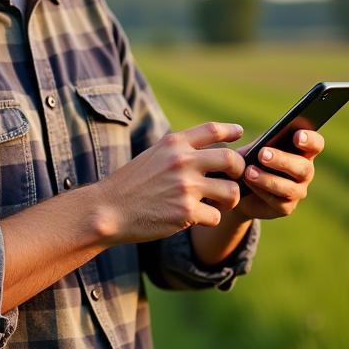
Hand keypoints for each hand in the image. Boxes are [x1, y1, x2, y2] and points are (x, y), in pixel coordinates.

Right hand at [94, 122, 245, 244]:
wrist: (107, 210)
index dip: (231, 130)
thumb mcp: (152, 156)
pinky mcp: (186, 212)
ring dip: (228, 199)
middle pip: (232, 160)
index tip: (240, 133)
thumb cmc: (130, 185)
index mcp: (173, 144)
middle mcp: (182, 161)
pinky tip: (195, 217)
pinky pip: (216, 216)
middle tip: (232, 179)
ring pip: (231, 191)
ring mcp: (185, 187)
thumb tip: (213, 155)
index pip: (213, 130)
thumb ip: (179, 153)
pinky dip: (209, 219)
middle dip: (239, 171)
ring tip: (216, 203)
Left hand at [235, 129, 324, 220]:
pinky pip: (278, 201)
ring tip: (249, 171)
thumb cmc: (250, 160)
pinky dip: (261, 191)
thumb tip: (262, 144)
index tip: (297, 136)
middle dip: (283, 160)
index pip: (315, 144)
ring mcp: (298, 191)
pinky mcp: (286, 207)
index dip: (310, 140)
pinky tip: (248, 182)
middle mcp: (305, 172)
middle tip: (262, 154)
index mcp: (302, 152)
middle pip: (304, 167)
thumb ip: (260, 144)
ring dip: (268, 179)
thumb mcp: (253, 148)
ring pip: (291, 188)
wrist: (239, 187)